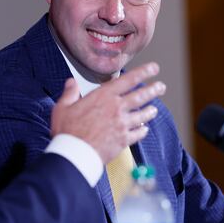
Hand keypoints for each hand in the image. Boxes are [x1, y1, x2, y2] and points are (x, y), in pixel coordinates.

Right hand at [51, 62, 165, 163]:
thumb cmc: (67, 131)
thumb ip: (69, 93)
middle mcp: (116, 108)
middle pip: (140, 96)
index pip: (128, 80)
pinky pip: (138, 133)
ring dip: (150, 110)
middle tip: (161, 86)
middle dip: (153, 89)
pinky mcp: (124, 140)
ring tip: (154, 108)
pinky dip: (143, 130)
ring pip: (142, 115)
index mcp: (103, 96)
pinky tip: (144, 129)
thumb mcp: (63, 107)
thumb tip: (71, 82)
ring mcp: (122, 124)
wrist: (75, 153)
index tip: (154, 68)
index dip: (143, 72)